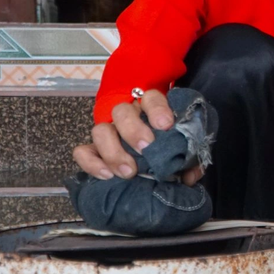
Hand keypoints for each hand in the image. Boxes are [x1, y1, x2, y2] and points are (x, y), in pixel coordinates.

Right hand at [72, 89, 203, 184]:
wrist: (150, 151)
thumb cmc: (168, 146)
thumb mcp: (182, 147)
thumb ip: (189, 158)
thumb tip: (190, 175)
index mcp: (150, 107)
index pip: (151, 97)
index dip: (157, 109)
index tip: (165, 126)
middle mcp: (126, 115)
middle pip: (121, 112)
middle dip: (133, 130)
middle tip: (146, 149)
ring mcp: (108, 131)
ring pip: (100, 130)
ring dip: (113, 151)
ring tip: (129, 171)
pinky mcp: (94, 149)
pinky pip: (83, 152)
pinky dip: (91, 163)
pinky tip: (107, 175)